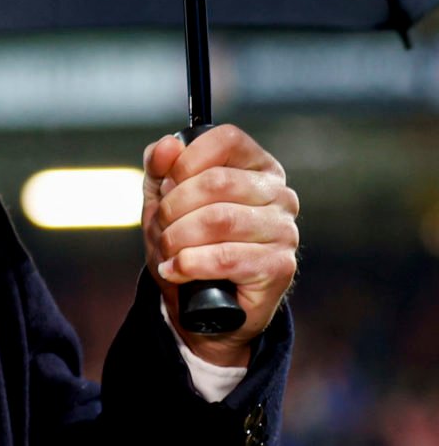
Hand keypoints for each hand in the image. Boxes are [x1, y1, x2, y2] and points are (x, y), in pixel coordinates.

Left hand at [142, 125, 298, 366]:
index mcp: (256, 167)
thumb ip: (160, 168)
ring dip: (177, 238)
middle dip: (173, 207)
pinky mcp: (279, 266)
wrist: (199, 305)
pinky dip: (189, 264)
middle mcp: (279, 194)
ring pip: (218, 220)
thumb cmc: (186, 244)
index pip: (225, 140)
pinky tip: (176, 269)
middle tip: (163, 228)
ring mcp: (284, 231)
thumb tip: (167, 145)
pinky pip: (226, 258)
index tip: (167, 185)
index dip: (185, 161)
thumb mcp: (163, 201)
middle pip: (215, 182)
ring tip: (168, 251)